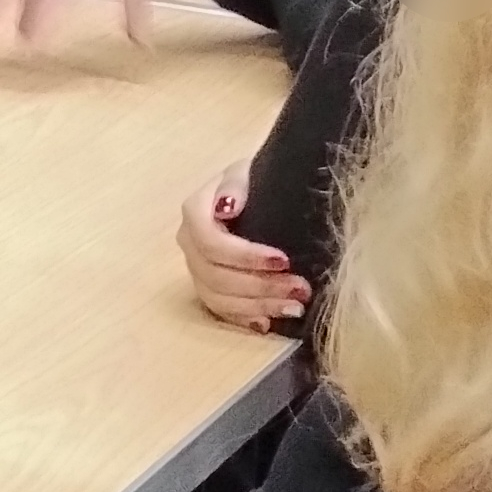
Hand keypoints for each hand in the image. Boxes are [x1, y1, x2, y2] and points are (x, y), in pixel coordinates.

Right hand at [179, 162, 309, 328]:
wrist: (260, 191)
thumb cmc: (258, 179)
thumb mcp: (250, 169)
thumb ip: (236, 183)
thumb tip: (226, 206)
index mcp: (196, 211)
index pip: (209, 241)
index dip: (243, 256)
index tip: (283, 259)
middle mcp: (190, 242)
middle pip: (213, 274)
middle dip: (259, 286)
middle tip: (301, 289)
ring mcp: (198, 267)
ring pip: (216, 297)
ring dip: (256, 306)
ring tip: (294, 307)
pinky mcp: (210, 286)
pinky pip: (219, 310)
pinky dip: (244, 318)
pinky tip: (268, 322)